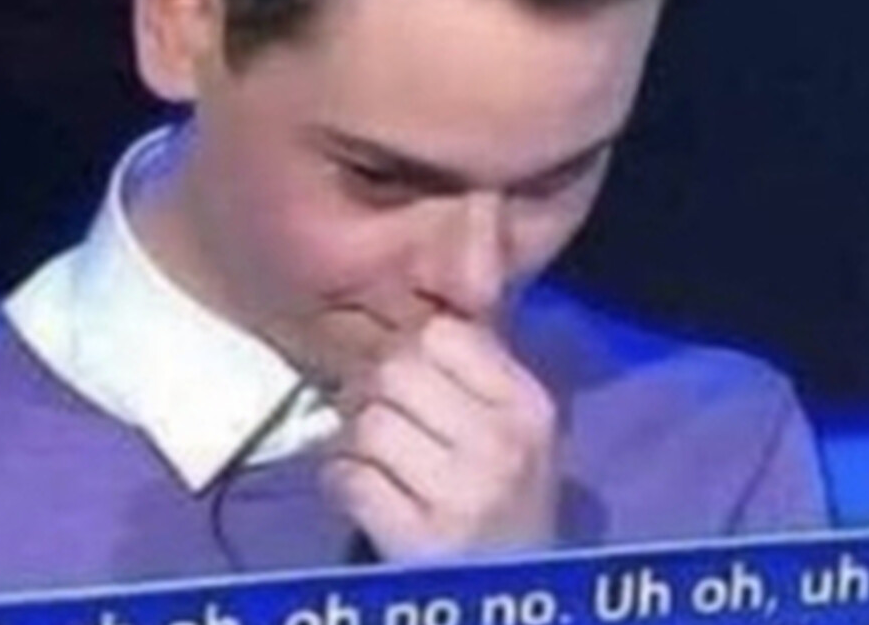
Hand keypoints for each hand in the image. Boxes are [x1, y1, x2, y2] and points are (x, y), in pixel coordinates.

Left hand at [320, 312, 559, 561]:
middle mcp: (502, 446)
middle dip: (370, 391)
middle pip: (395, 371)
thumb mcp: (510, 423)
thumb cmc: (501, 493)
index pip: (441, 333)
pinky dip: (342, 481)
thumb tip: (433, 284)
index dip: (407, 347)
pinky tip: (363, 491)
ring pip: (367, 424)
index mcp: (527, 406)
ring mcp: (463, 495)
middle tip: (371, 415)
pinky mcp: (420, 539)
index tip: (403, 376)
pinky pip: (348, 478)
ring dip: (352, 441)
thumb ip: (473, 362)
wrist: (511, 584)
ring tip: (372, 459)